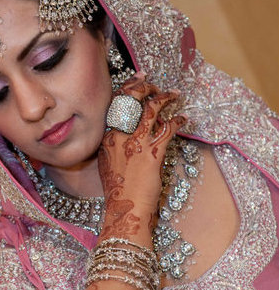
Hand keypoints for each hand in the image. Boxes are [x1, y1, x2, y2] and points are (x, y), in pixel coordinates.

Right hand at [98, 73, 185, 240]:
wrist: (125, 210)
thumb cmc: (119, 191)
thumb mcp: (108, 164)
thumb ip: (115, 146)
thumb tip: (128, 134)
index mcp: (106, 138)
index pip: (116, 103)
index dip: (128, 88)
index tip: (138, 80)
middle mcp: (118, 137)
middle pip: (131, 100)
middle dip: (146, 88)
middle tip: (156, 86)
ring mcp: (135, 144)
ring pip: (151, 110)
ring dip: (165, 98)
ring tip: (174, 95)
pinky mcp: (152, 154)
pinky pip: (167, 129)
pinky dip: (177, 120)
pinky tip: (182, 118)